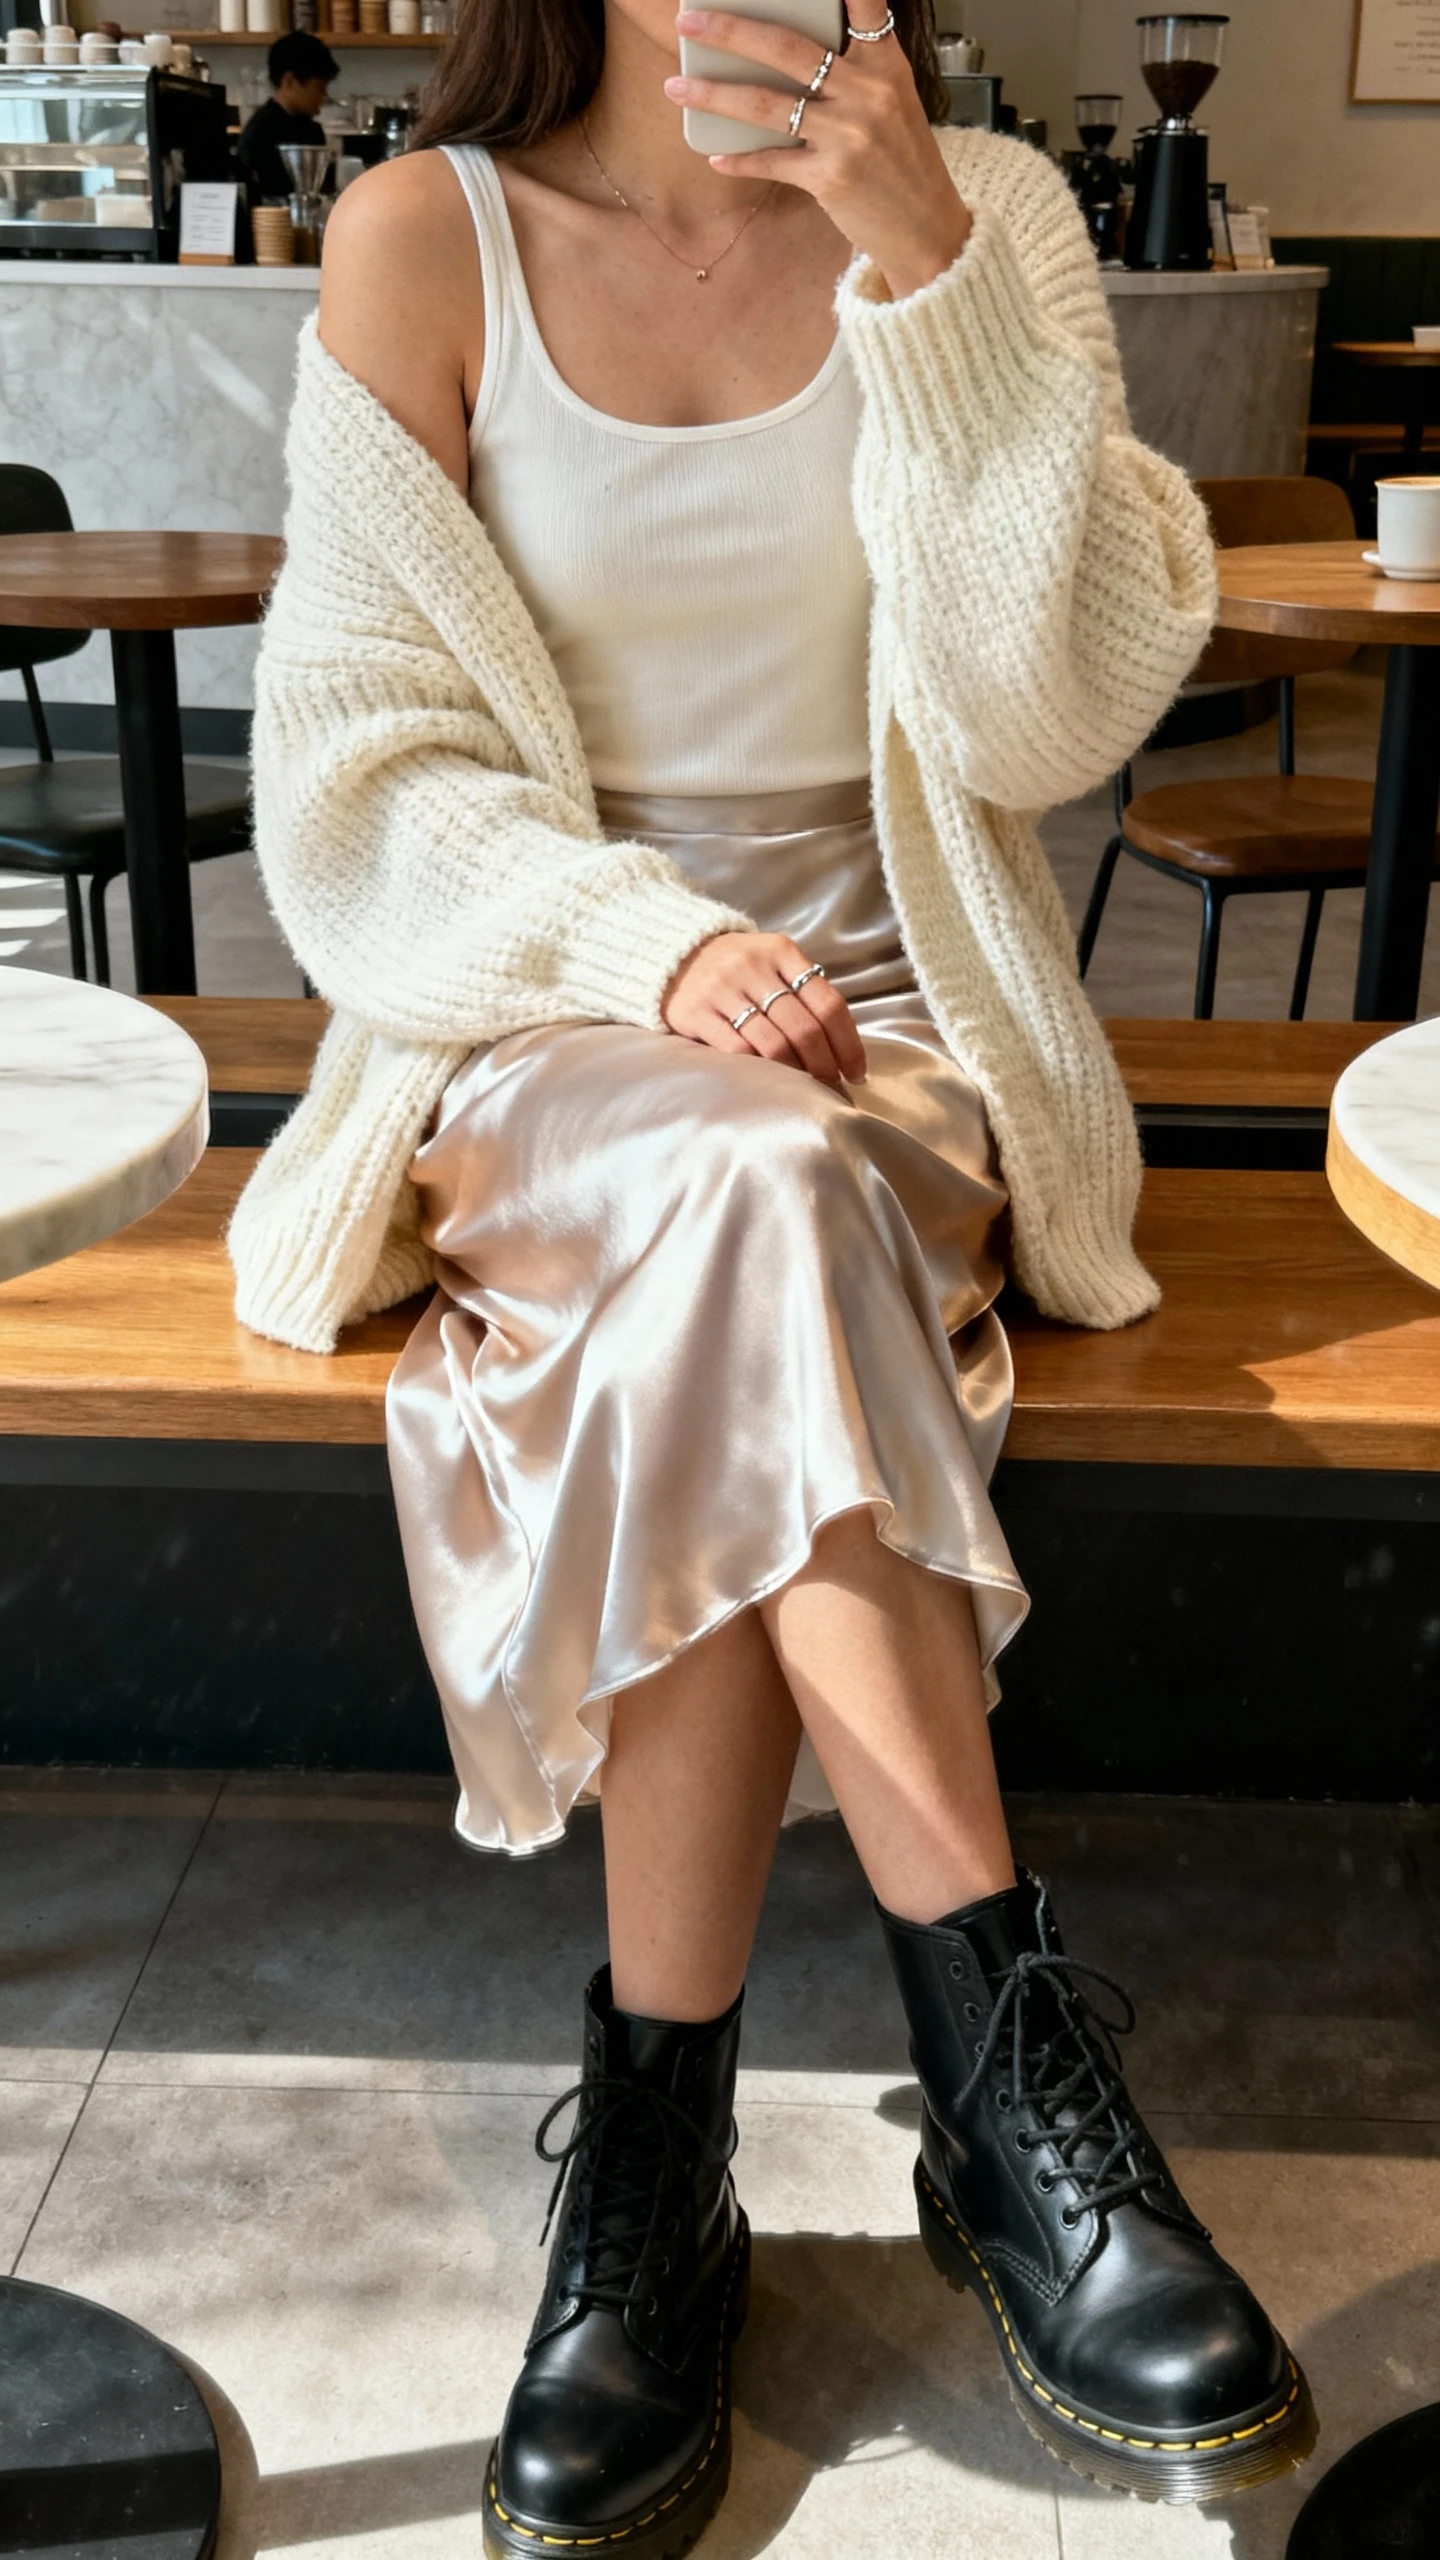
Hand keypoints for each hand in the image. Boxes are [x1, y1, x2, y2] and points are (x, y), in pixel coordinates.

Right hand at [662, 932, 866, 1087]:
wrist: (672, 954)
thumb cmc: (736, 966)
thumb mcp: (772, 962)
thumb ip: (803, 991)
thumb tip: (841, 1045)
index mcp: (782, 951)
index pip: (829, 1003)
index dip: (848, 1044)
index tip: (856, 1071)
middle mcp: (754, 967)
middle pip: (804, 1028)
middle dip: (825, 1064)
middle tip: (831, 1084)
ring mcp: (723, 989)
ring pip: (774, 1044)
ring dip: (796, 1073)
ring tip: (805, 1086)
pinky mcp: (696, 1012)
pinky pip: (737, 1051)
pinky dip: (761, 1071)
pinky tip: (771, 1081)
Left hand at [666, 5, 972, 299]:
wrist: (927, 229)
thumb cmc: (903, 163)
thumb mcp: (893, 103)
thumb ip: (854, 71)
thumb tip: (787, 53)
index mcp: (885, 65)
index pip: (865, 5)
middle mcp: (868, 93)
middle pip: (786, 47)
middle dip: (729, 30)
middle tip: (689, 20)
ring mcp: (849, 135)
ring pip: (766, 103)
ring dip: (713, 93)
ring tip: (677, 86)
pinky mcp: (831, 177)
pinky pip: (772, 161)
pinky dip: (740, 160)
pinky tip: (716, 156)